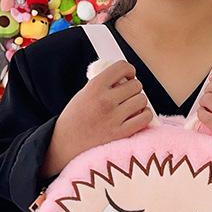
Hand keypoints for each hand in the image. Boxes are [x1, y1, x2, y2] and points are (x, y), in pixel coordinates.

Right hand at [40, 59, 151, 177]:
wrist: (65, 145)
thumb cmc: (75, 119)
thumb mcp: (83, 94)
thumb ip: (103, 84)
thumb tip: (126, 78)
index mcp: (94, 87)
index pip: (122, 67)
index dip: (129, 70)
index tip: (128, 76)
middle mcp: (105, 101)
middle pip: (136, 85)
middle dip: (133, 88)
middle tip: (127, 95)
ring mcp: (114, 118)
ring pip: (142, 100)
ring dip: (139, 102)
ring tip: (130, 107)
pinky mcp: (121, 134)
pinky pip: (145, 117)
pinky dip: (145, 115)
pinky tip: (138, 116)